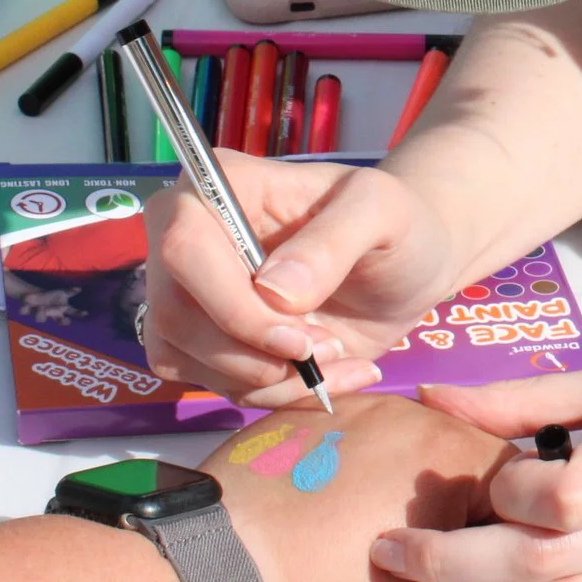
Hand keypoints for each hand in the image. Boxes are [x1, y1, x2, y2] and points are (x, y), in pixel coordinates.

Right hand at [143, 157, 463, 405]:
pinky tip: (329, 376)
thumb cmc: (395, 224)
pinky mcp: (206, 341)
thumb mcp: (383, 213)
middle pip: (174, 314)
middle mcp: (188, 236)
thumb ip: (333, 240)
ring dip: (269, 380)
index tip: (298, 336)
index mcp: (222, 186)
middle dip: (254, 353)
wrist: (407, 267)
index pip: (183, 249)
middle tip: (329, 349)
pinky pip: (214, 384)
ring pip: (186, 359)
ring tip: (338, 357)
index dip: (232, 305)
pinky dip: (276, 395)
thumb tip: (273, 291)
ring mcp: (191, 293)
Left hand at [200, 392, 512, 581]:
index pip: (517, 480)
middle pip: (460, 454)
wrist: (213, 574)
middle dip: (456, 502)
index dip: (510, 526)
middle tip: (428, 556)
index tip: (486, 564)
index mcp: (449, 453)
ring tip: (366, 534)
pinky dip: (353, 470)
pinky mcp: (302, 414)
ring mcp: (351, 406)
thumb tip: (485, 579)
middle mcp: (409, 411)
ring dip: (404, 482)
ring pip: (405, 442)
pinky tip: (326, 512)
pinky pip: (352, 437)